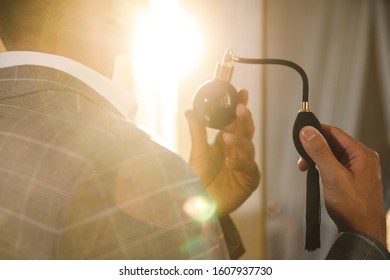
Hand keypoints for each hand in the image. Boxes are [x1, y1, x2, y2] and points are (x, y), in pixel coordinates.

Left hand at [185, 89, 259, 216]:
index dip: (239, 107)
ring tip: (226, 137)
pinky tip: (228, 162)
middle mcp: (237, 151)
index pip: (236, 122)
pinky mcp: (249, 180)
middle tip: (240, 108)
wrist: (198, 202)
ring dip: (239, 141)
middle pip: (246, 131)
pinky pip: (249, 169)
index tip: (242, 92)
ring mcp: (244, 165)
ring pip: (249, 147)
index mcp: (226, 142)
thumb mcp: (198, 151)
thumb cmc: (198, 177)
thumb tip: (190, 110)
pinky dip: (240, 164)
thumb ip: (197, 130)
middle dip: (244, 119)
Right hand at [298, 125, 385, 245]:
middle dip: (314, 149)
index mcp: (362, 154)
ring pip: (332, 155)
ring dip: (317, 159)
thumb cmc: (354, 208)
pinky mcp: (352, 179)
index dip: (317, 132)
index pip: (335, 133)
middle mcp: (362, 159)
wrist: (362, 232)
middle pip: (333, 144)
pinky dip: (323, 168)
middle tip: (302, 160)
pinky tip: (316, 176)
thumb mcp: (333, 176)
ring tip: (306, 169)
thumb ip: (320, 152)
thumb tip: (308, 132)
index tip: (301, 135)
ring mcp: (358, 170)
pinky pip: (335, 166)